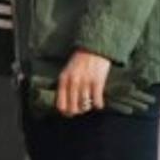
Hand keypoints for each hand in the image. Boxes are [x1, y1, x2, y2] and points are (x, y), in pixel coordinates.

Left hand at [28, 68, 155, 118]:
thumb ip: (65, 85)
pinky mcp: (97, 82)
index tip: (70, 113)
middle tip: (82, 108)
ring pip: (85, 107)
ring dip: (88, 107)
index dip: (65, 112)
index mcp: (63, 79)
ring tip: (90, 102)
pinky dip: (98, 104)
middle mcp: (73, 82)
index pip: (60, 104)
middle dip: (78, 111)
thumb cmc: (80, 60)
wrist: (94, 47)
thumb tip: (66, 105)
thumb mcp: (68, 71)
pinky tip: (98, 100)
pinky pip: (97, 102)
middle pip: (73, 109)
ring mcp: (85, 83)